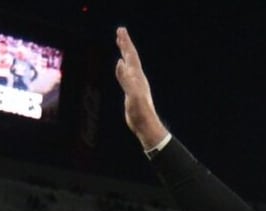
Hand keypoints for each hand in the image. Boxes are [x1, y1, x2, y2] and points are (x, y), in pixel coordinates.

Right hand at [114, 28, 170, 150]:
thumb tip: (119, 62)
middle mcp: (137, 77)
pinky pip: (126, 73)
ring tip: (120, 43)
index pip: (130, 55)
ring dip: (124, 52)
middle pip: (131, 56)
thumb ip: (126, 79)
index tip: (121, 30)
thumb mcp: (132, 94)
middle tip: (120, 31)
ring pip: (129, 63)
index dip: (125, 43)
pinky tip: (121, 65)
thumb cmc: (140, 111)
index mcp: (137, 76)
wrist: (145, 125)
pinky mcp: (132, 90)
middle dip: (125, 43)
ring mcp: (135, 83)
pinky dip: (123, 66)